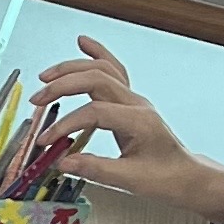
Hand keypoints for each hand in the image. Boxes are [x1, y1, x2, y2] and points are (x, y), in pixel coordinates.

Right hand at [27, 35, 223, 223]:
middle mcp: (137, 103)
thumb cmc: (164, 178)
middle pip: (97, 79)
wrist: (185, 175)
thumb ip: (94, 169)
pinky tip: (82, 43)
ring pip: (103, 69)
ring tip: (47, 76)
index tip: (47, 141)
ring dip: (73, 68)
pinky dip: (97, 54)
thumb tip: (62, 162)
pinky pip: (113, 70)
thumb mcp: (129, 180)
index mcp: (139, 121)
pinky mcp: (129, 101)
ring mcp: (134, 99)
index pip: (95, 112)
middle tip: (38, 100)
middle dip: (63, 86)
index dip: (66, 125)